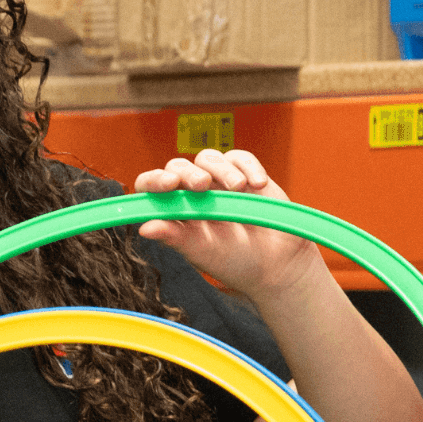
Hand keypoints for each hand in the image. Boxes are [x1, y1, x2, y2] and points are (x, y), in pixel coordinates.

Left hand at [134, 148, 321, 302]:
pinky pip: (240, 158)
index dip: (154, 181)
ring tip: (239, 188)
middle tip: (202, 185)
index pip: (151, 187)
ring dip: (221, 170)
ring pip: (208, 158)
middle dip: (188, 172)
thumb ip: (175, 237)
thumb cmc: (235, 262)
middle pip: (178, 167)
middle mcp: (192, 193)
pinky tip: (257, 184)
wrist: (278, 264)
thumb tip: (143, 228)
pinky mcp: (244, 173)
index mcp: (175, 211)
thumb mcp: (203, 252)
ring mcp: (218, 181)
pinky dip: (248, 166)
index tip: (169, 184)